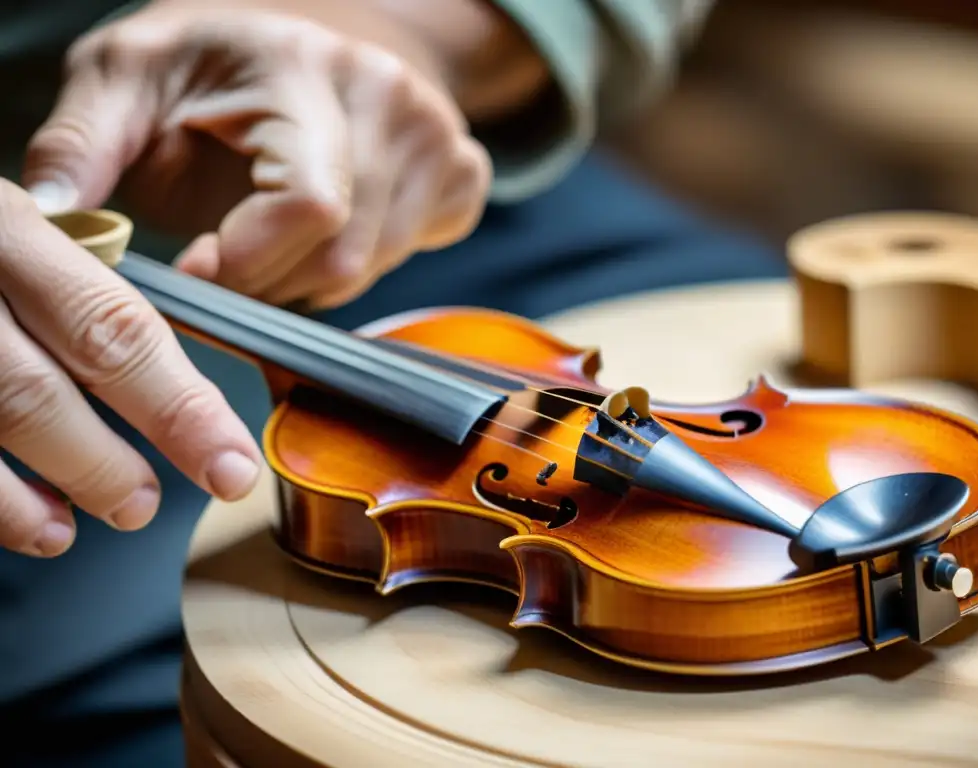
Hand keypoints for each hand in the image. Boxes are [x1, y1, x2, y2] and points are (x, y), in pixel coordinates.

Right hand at [0, 181, 260, 557]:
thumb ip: (69, 289)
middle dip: (103, 463)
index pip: (114, 329)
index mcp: (8, 227)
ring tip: (78, 523)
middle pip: (35, 390)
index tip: (230, 463)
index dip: (182, 408)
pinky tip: (21, 519)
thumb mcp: (12, 228)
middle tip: (144, 505)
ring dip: (32, 494)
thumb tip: (160, 381)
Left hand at [22, 2, 492, 309]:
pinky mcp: (462, 171)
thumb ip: (81, 141)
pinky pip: (411, 257)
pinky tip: (329, 224)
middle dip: (268, 280)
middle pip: (342, 254)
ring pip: (374, 267)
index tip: (197, 265)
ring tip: (268, 233)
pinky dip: (361, 264)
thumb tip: (54, 219)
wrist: (309, 31)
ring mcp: (438, 136)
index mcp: (304, 69)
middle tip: (226, 252)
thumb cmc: (214, 61)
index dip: (247, 262)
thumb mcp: (126, 76)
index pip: (309, 206)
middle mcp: (390, 99)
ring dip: (307, 277)